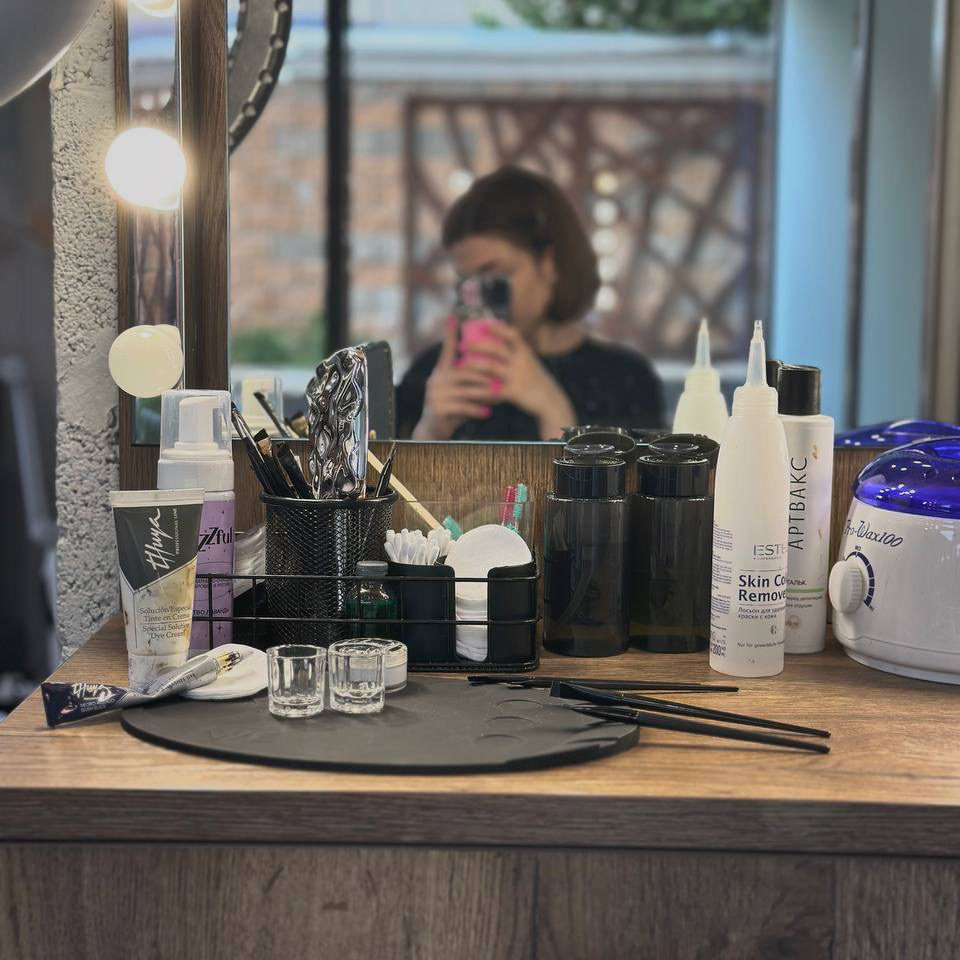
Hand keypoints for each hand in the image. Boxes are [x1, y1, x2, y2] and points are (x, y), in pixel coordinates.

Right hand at [412, 316, 494, 439]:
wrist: (434, 429)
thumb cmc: (452, 407)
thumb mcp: (459, 390)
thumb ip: (469, 378)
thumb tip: (492, 366)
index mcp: (441, 371)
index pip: (446, 349)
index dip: (449, 333)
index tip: (453, 315)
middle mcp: (436, 380)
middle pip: (464, 372)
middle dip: (485, 375)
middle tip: (502, 377)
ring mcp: (435, 394)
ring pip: (465, 390)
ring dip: (484, 393)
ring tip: (499, 396)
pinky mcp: (438, 409)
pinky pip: (462, 407)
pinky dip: (476, 410)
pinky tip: (488, 412)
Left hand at [460, 320, 575, 439]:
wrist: (550, 402)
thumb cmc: (538, 381)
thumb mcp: (531, 363)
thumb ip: (518, 354)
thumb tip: (503, 342)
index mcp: (525, 353)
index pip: (511, 334)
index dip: (497, 328)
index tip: (482, 323)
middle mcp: (521, 362)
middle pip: (496, 348)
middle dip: (477, 345)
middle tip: (462, 344)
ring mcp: (517, 376)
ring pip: (491, 367)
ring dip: (473, 364)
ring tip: (460, 364)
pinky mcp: (514, 392)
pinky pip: (492, 390)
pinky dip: (478, 390)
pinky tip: (466, 390)